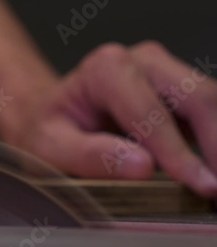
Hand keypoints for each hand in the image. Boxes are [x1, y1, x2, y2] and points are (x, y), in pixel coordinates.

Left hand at [11, 41, 216, 197]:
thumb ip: (90, 155)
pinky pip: (208, 113)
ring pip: (209, 102)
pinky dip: (214, 142)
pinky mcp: (177, 90)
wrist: (49, 114)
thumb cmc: (47, 128)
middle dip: (216, 146)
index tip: (203, 186)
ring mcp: (163, 72)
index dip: (178, 153)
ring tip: (216, 185)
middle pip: (197, 98)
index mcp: (106, 68)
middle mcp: (141, 61)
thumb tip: (142, 166)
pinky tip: (210, 170)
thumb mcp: (51, 147)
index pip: (151, 112)